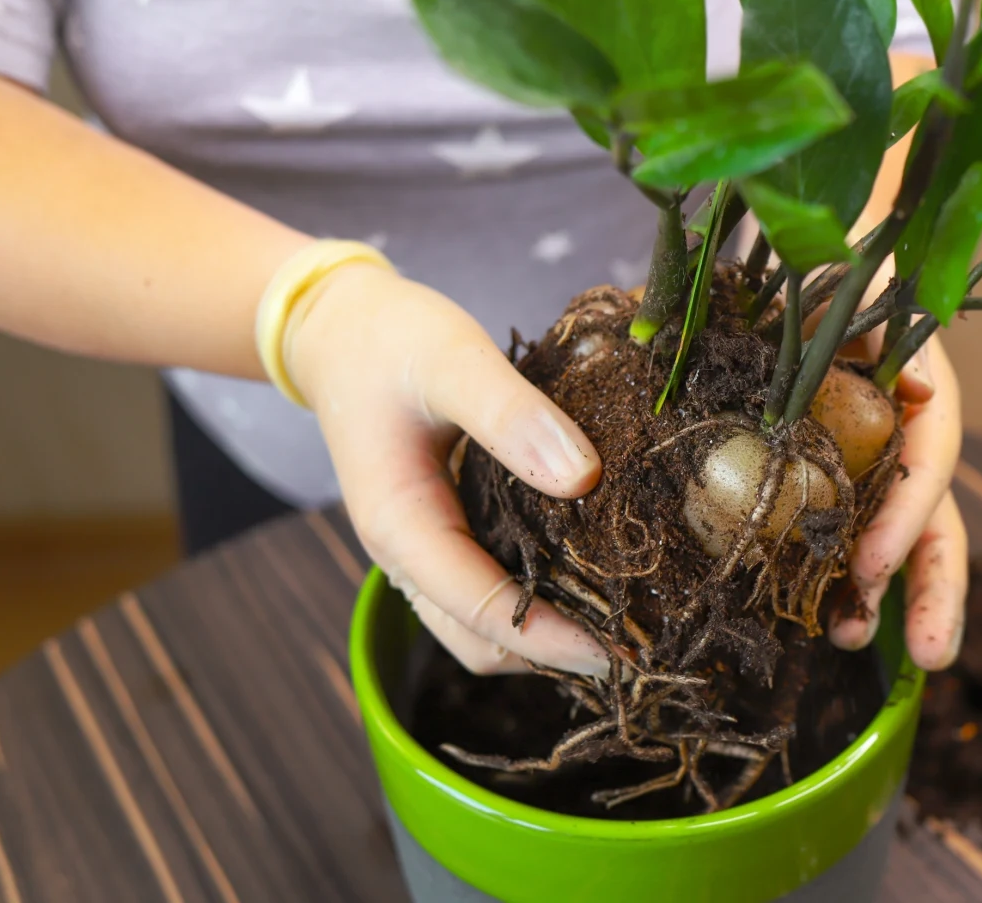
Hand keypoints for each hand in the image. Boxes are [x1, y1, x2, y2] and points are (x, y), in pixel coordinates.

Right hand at [288, 263, 609, 676]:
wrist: (338, 329)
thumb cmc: (388, 340)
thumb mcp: (452, 361)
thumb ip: (512, 416)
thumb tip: (584, 480)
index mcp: (401, 527)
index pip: (481, 613)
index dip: (554, 640)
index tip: (626, 650)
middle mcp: (408, 554)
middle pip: (482, 642)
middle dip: (556, 653)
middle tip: (642, 642)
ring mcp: (424, 548)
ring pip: (485, 625)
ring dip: (548, 633)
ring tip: (627, 617)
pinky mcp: (444, 531)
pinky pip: (489, 586)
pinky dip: (538, 595)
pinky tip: (593, 572)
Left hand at [808, 268, 967, 670]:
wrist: (814, 263)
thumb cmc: (845, 271)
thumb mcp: (863, 282)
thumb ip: (887, 329)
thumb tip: (924, 390)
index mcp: (925, 399)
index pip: (929, 465)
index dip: (906, 518)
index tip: (870, 566)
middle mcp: (909, 442)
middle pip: (936, 524)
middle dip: (935, 593)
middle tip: (931, 656)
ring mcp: (876, 466)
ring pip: (895, 544)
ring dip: (882, 600)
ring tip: (850, 644)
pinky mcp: (836, 477)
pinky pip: (844, 533)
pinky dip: (835, 577)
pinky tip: (818, 617)